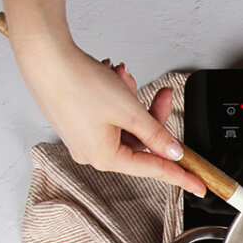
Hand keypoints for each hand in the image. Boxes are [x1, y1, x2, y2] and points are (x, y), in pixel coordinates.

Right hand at [13, 39, 205, 195]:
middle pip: (140, 141)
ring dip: (132, 100)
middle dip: (152, 114)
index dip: (180, 175)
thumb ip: (156, 134)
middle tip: (163, 94)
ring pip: (125, 124)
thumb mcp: (129, 111)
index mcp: (104, 157)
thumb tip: (172, 152)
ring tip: (124, 78)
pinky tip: (112, 77)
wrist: (43, 56)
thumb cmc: (77, 82)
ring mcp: (83, 137)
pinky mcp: (78, 120)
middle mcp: (91, 152)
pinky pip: (109, 115)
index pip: (154, 169)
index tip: (199, 185)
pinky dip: (117, 97)